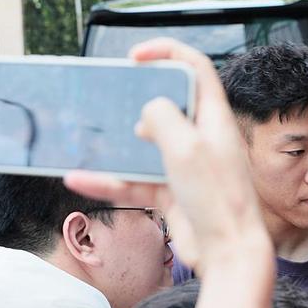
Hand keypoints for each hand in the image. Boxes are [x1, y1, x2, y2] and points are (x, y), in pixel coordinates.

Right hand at [65, 38, 274, 307]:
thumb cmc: (217, 199)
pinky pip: (136, 182)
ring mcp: (187, 168)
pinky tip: (80, 179)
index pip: (195, 69)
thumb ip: (163, 118)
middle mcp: (202, 140)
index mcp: (214, 119)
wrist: (228, 254)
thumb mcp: (186, 147)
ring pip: (147, 147)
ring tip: (91, 140)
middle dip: (139, 101)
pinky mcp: (174, 194)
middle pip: (169, 106)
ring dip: (119, 146)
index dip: (168, 53)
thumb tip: (149, 112)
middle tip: (114, 101)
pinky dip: (110, 181)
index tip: (136, 56)